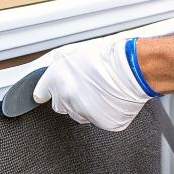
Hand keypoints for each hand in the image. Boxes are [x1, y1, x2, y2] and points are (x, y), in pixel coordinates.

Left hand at [27, 35, 155, 131]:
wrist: (133, 68)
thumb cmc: (109, 56)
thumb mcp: (77, 51)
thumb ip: (61, 62)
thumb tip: (55, 62)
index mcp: (56, 79)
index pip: (40, 93)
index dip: (47, 92)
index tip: (47, 94)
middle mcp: (66, 98)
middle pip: (60, 106)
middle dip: (68, 98)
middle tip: (85, 86)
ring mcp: (84, 112)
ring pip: (78, 114)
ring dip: (85, 106)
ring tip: (101, 91)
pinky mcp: (103, 122)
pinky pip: (99, 120)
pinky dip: (104, 112)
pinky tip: (111, 99)